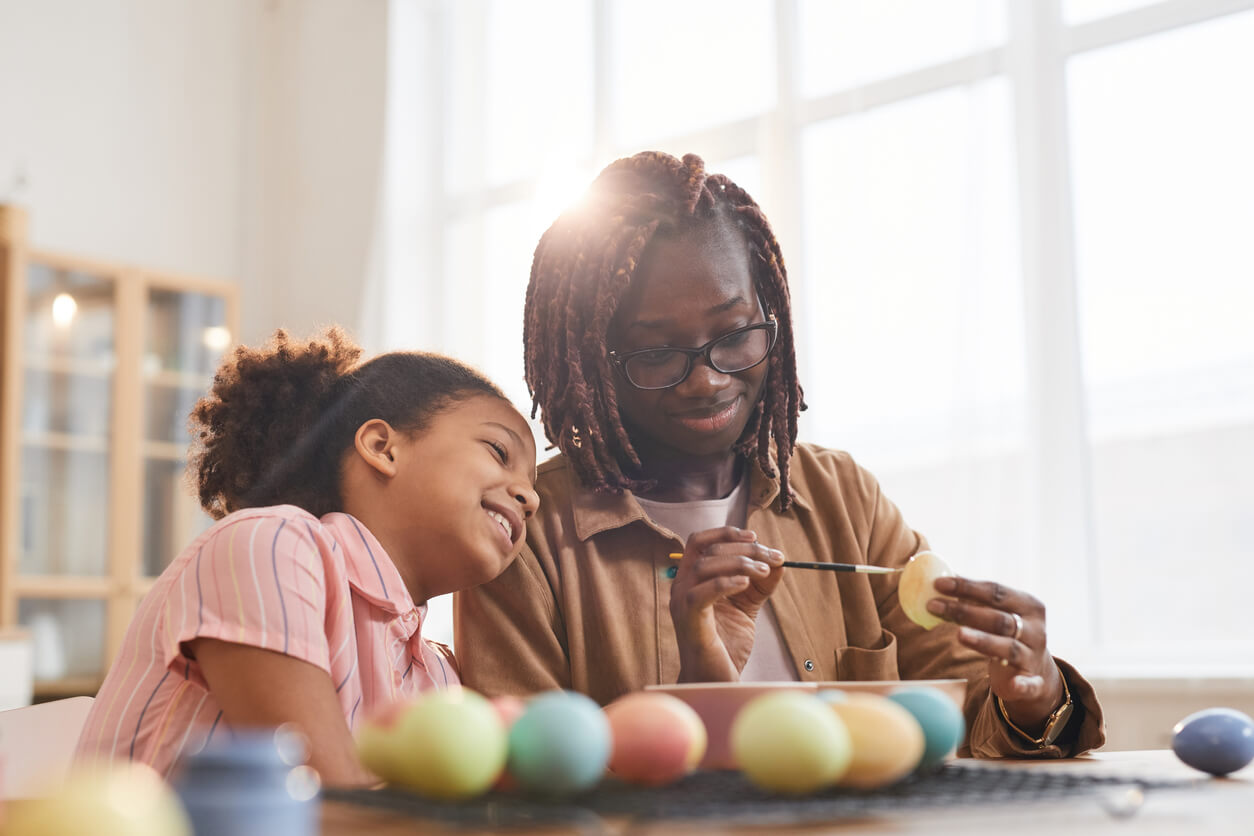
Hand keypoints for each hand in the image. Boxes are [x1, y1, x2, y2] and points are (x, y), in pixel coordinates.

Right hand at [668, 526, 784, 682]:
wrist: (715, 682)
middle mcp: (681, 587)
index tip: (755, 537)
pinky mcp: (689, 621)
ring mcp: (682, 604)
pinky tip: (746, 584)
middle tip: (771, 557)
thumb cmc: (725, 646)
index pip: (700, 542)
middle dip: (743, 548)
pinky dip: (724, 583)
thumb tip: (779, 562)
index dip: (726, 534)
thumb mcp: (747, 607)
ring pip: (704, 567)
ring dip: (738, 563)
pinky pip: (700, 594)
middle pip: (707, 551)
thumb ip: (760, 584)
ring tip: (763, 572)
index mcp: (692, 580)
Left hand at [927, 576, 1066, 735]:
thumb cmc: (1006, 635)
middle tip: (933, 605)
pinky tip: (1015, 684)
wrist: (1034, 672)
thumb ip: (973, 600)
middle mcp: (1034, 629)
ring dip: (983, 640)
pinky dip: (1023, 684)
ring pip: (1008, 647)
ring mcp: (1034, 656)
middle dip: (965, 611)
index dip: (967, 586)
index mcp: (1028, 605)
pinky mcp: (1033, 683)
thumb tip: (939, 581)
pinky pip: (1029, 685)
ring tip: (959, 633)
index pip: (996, 592)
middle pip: (998, 619)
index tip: (938, 583)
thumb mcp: (997, 614)